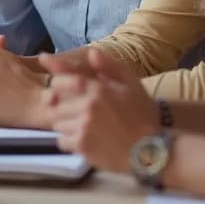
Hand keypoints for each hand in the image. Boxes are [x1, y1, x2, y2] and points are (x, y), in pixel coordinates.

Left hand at [41, 49, 158, 171]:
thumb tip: (91, 52)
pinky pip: (61, 141)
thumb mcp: (132, 85)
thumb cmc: (142, 115)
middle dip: (63, 105)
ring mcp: (83, 127)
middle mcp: (87, 106)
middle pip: (54, 103)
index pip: (58, 82)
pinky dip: (69, 141)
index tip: (65, 90)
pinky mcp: (82, 146)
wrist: (150, 150)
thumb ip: (110, 66)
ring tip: (83, 126)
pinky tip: (84, 139)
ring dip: (65, 123)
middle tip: (78, 111)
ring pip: (57, 122)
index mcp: (97, 89)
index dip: (59, 86)